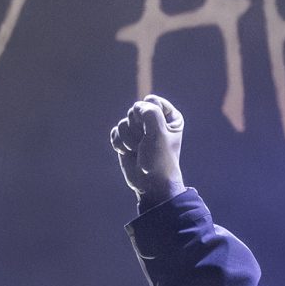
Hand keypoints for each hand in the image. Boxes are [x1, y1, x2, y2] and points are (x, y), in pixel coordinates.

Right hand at [110, 95, 186, 209]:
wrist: (151, 184)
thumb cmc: (160, 160)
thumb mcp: (159, 133)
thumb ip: (149, 113)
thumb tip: (136, 107)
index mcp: (169, 117)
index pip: (151, 101)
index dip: (147, 114)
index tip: (154, 130)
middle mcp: (154, 121)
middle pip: (134, 110)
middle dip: (136, 129)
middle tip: (145, 144)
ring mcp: (139, 131)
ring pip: (123, 123)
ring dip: (128, 139)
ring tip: (138, 151)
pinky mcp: (126, 140)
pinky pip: (115, 132)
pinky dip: (120, 143)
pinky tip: (128, 153)